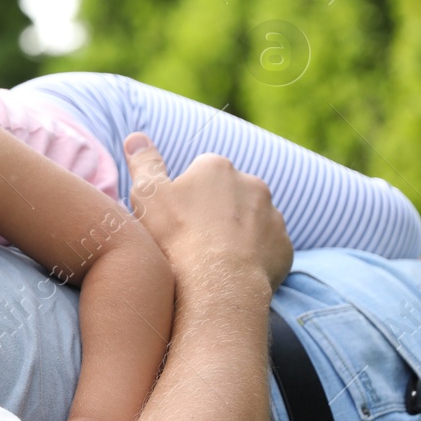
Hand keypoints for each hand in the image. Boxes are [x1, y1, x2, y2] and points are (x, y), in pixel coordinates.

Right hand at [124, 133, 292, 290]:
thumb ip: (144, 163)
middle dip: (215, 211)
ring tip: (212, 259)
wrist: (216, 284)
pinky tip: (232, 272)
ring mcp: (273, 216)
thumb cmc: (176, 236)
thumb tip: (136, 137)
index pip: (200, 172)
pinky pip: (267, 247)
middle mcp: (252, 184)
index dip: (186, 196)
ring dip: (236, 233)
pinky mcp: (284, 247)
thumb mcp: (147, 195)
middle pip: (229, 194)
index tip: (175, 218)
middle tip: (192, 238)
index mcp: (217, 167)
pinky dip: (253, 256)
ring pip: (251, 220)